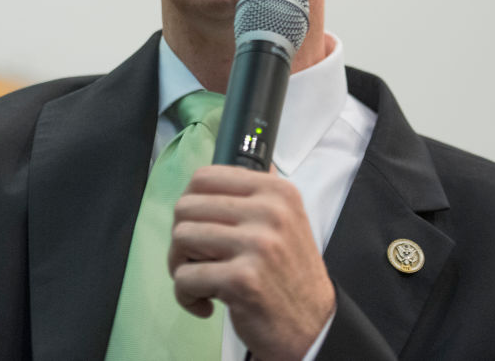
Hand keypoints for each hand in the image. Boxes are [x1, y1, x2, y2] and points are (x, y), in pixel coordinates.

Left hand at [168, 165, 334, 359]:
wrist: (313, 326)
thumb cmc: (290, 275)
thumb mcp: (286, 220)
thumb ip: (254, 193)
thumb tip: (218, 168)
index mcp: (276, 191)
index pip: (205, 176)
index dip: (189, 202)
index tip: (196, 224)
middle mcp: (270, 212)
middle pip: (186, 207)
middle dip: (181, 237)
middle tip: (195, 259)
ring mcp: (257, 245)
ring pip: (181, 238)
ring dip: (180, 266)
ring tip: (200, 281)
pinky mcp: (242, 280)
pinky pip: (185, 277)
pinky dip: (185, 295)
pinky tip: (205, 303)